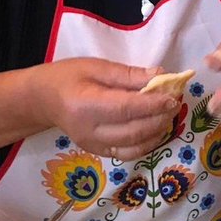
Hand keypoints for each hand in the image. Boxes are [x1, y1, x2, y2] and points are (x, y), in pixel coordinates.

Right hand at [31, 58, 179, 160]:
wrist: (43, 100)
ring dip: (157, 131)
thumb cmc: (68, 77)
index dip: (153, 104)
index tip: (173, 96)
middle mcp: (89, 130)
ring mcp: (93, 145)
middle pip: (134, 130)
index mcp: (85, 105)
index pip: (126, 108)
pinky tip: (156, 129)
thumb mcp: (96, 67)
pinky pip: (129, 153)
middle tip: (176, 103)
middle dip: (160, 117)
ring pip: (135, 145)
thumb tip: (160, 76)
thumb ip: (128, 74)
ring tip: (169, 114)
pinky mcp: (99, 152)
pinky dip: (147, 143)